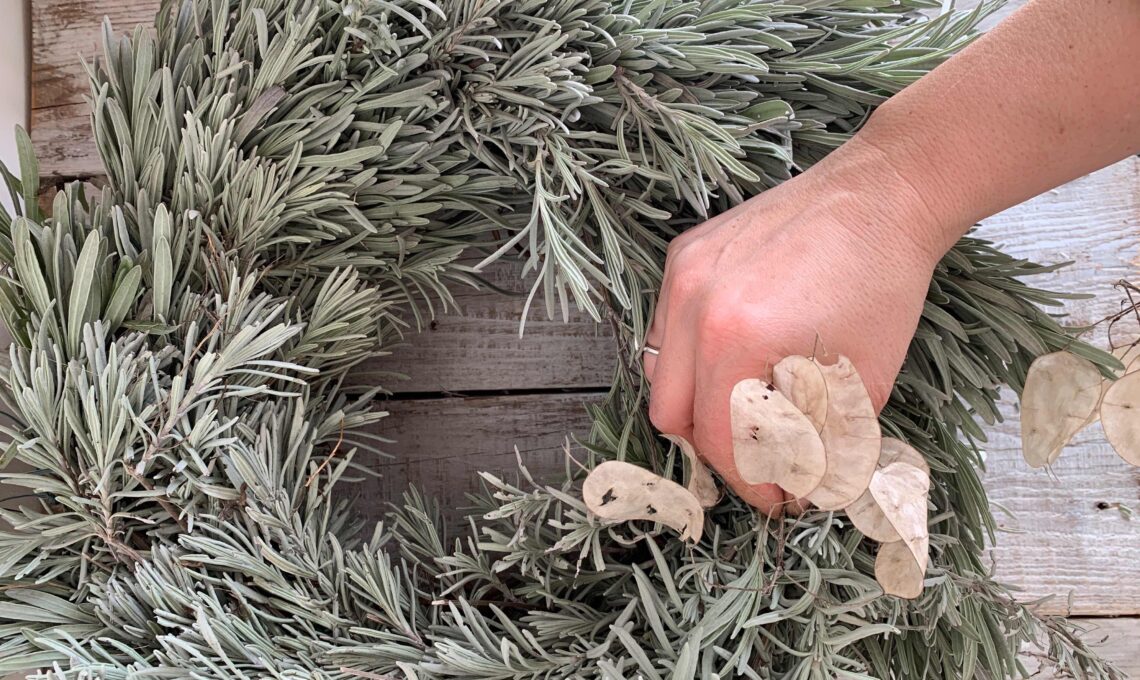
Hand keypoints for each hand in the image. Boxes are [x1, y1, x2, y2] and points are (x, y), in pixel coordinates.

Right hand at [642, 138, 945, 513]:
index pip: (719, 440)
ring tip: (748, 406)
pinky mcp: (684, 253)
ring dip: (697, 403)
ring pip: (657, 372)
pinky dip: (692, 355)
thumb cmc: (883, 283)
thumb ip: (827, 445)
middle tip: (762, 458)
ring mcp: (682, 274)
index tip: (779, 499)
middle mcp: (694, 305)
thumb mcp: (864, 381)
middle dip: (716, 450)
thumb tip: (802, 490)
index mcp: (737, 338)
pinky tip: (736, 352)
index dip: (751, 484)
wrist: (882, 194)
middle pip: (670, 415)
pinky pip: (664, 327)